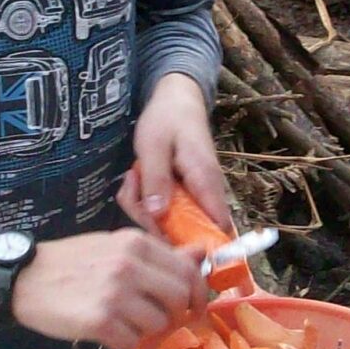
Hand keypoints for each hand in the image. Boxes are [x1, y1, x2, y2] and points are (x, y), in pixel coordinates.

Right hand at [8, 229, 209, 348]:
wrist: (24, 278)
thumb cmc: (73, 263)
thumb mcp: (117, 248)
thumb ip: (160, 255)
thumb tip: (201, 254)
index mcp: (136, 243)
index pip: (187, 270)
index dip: (197, 293)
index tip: (194, 306)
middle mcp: (129, 266)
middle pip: (179, 299)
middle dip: (174, 314)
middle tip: (158, 320)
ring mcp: (115, 294)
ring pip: (157, 325)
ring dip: (144, 331)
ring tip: (124, 323)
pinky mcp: (99, 321)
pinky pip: (130, 343)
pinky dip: (122, 343)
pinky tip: (106, 332)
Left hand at [119, 74, 231, 232]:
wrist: (177, 100)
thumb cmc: (167, 120)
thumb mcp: (153, 146)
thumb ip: (157, 180)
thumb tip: (158, 216)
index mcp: (205, 183)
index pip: (217, 230)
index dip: (196, 248)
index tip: (161, 245)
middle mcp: (207, 195)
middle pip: (186, 233)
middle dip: (151, 224)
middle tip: (131, 194)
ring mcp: (196, 197)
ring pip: (171, 224)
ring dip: (144, 209)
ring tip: (132, 179)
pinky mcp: (184, 196)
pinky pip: (165, 211)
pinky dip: (146, 202)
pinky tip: (136, 181)